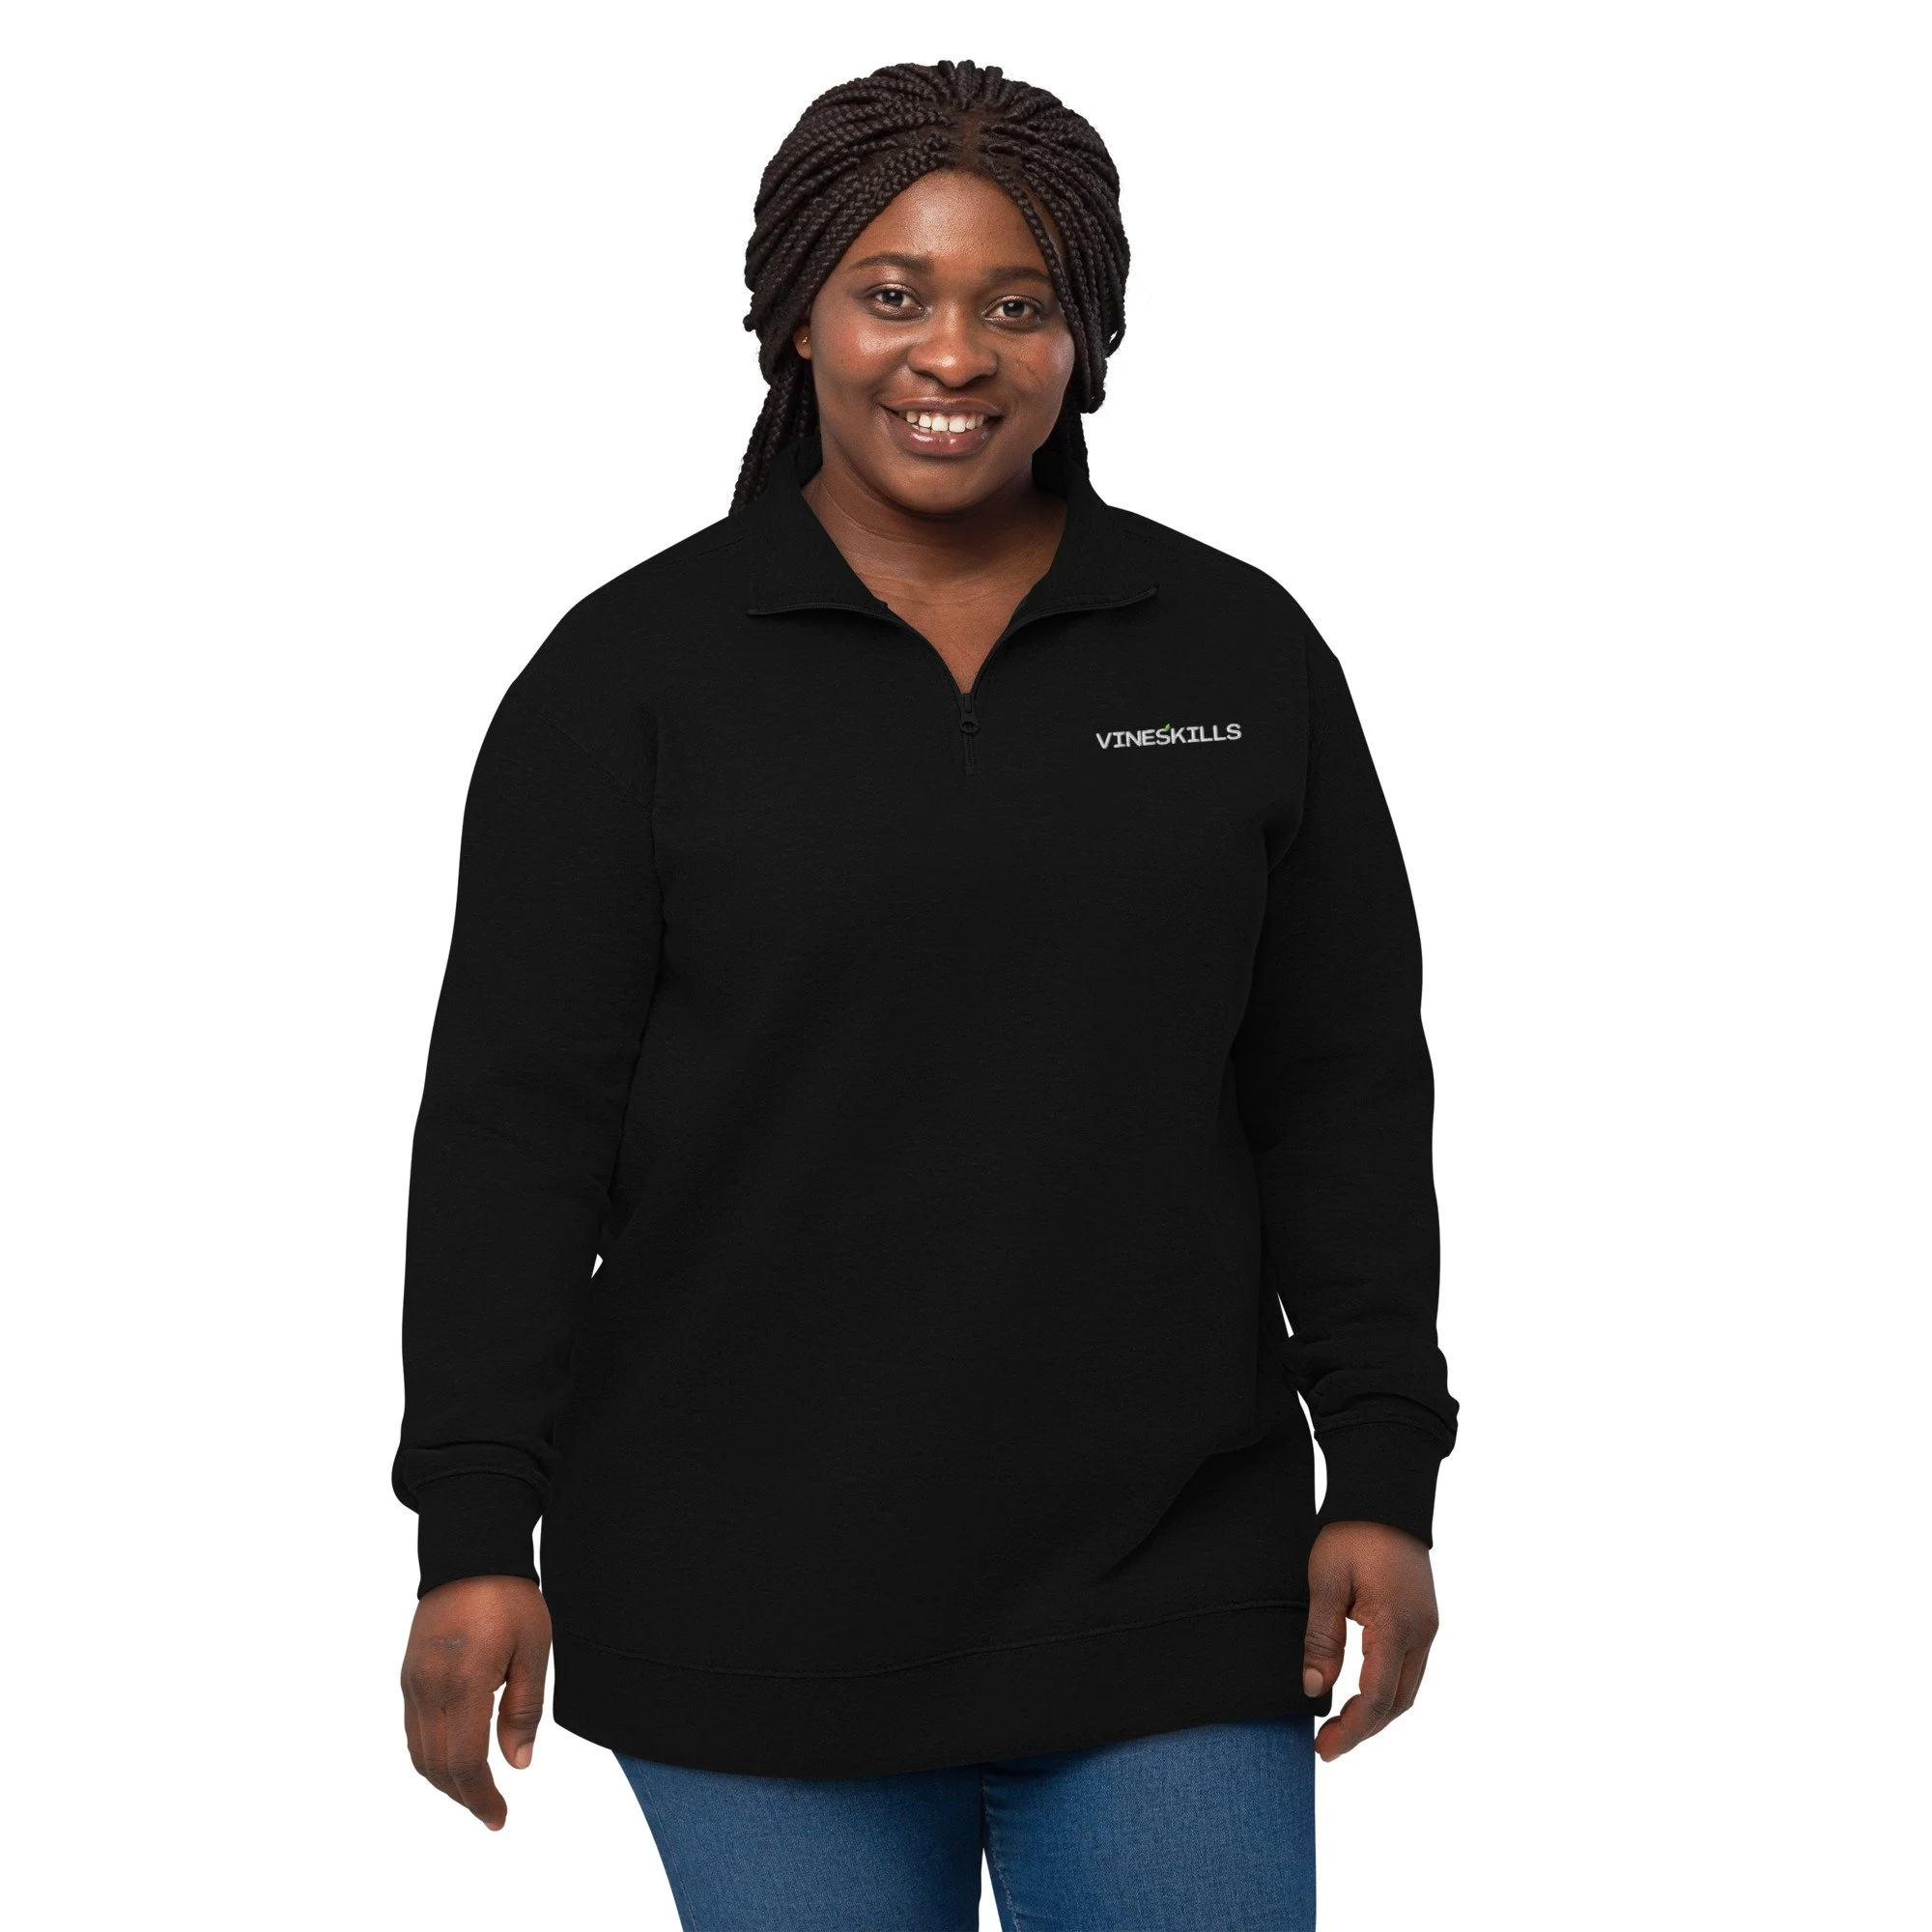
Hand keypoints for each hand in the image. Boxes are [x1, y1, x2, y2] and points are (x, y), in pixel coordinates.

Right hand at [401, 1576, 551, 1828]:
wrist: (470, 1551)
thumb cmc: (508, 1597)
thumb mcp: (533, 1650)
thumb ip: (524, 1710)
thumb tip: (518, 1763)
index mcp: (462, 1683)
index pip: (464, 1761)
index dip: (480, 1796)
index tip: (498, 1817)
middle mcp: (427, 1688)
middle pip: (436, 1765)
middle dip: (463, 1795)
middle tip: (491, 1812)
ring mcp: (412, 1681)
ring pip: (418, 1752)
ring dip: (444, 1779)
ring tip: (475, 1791)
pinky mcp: (408, 1673)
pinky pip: (413, 1729)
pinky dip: (431, 1754)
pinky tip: (455, 1757)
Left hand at [1300, 1520, 1437, 1761]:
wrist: (1386, 1494)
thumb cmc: (1352, 1533)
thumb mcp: (1325, 1581)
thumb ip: (1321, 1638)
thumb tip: (1314, 1688)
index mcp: (1396, 1626)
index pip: (1377, 1698)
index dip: (1351, 1730)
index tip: (1323, 1748)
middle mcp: (1421, 1633)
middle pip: (1397, 1703)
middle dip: (1364, 1729)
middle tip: (1327, 1744)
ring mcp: (1426, 1626)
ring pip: (1407, 1689)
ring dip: (1377, 1712)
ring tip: (1341, 1725)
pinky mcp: (1423, 1618)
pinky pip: (1409, 1668)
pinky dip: (1387, 1690)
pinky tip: (1362, 1694)